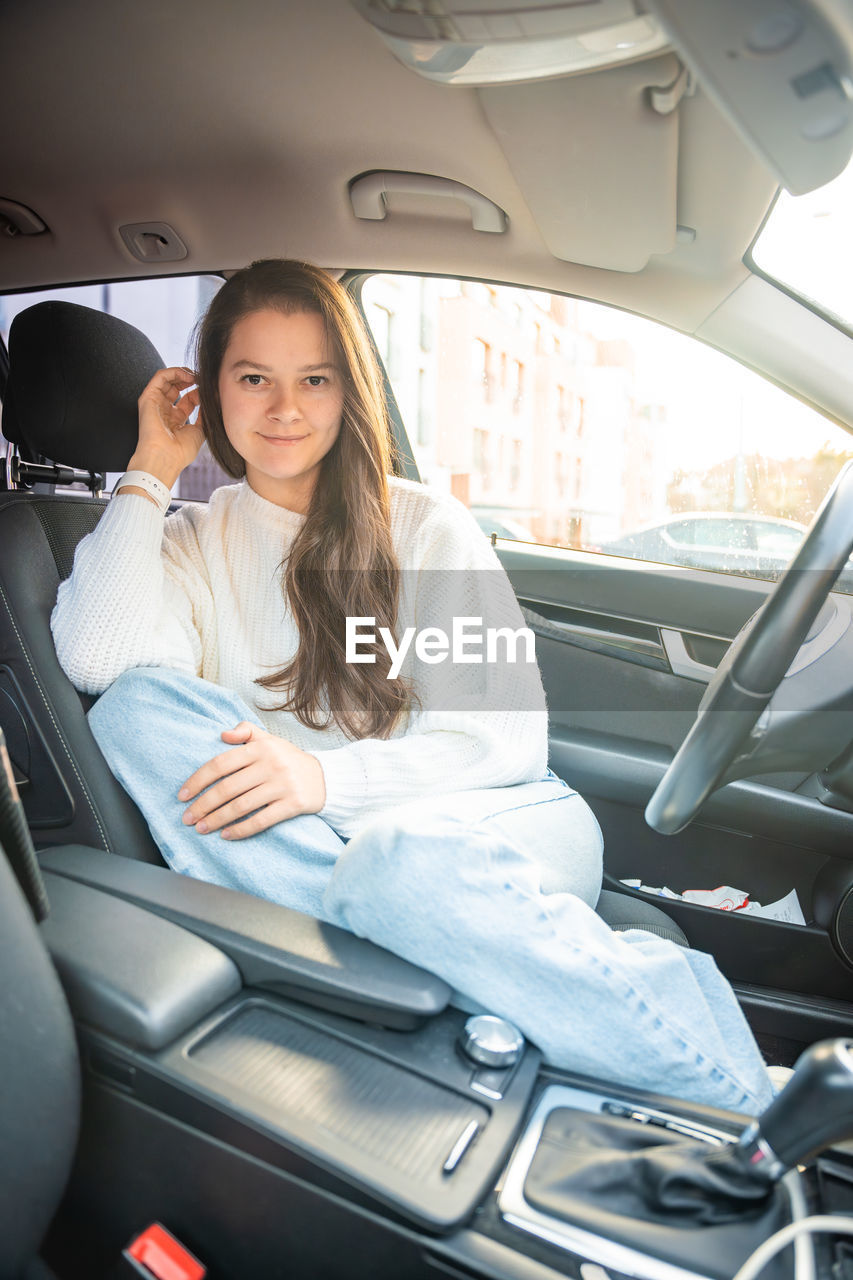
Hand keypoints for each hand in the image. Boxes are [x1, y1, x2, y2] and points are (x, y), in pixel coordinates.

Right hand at [129, 366, 204, 486]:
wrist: (164, 458)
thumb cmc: (180, 452)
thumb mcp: (200, 431)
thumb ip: (205, 415)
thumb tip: (214, 400)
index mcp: (176, 420)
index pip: (188, 399)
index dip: (200, 393)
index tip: (212, 391)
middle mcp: (165, 411)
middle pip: (178, 387)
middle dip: (192, 380)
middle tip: (204, 380)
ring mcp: (156, 403)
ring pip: (168, 379)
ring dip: (184, 373)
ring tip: (197, 376)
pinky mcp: (149, 397)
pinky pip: (160, 376)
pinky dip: (175, 372)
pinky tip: (189, 377)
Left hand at [178, 722, 326, 839]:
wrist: (326, 778)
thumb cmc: (290, 760)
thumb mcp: (270, 740)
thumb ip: (246, 731)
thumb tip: (223, 734)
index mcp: (260, 748)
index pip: (220, 764)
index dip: (198, 780)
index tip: (182, 795)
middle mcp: (270, 765)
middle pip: (227, 788)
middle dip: (203, 805)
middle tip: (187, 819)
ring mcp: (282, 785)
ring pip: (241, 806)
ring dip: (216, 820)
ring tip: (201, 828)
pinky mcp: (292, 804)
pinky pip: (261, 820)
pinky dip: (241, 830)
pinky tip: (226, 835)